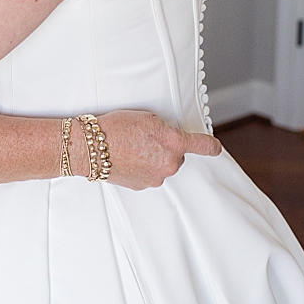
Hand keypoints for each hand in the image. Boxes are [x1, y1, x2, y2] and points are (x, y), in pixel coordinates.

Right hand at [90, 110, 220, 188]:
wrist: (89, 148)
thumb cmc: (115, 128)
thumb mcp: (146, 117)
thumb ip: (167, 129)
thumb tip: (172, 137)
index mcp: (174, 143)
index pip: (205, 146)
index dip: (211, 146)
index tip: (214, 147)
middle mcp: (169, 163)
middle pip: (177, 156)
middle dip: (166, 149)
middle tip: (145, 140)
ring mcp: (156, 177)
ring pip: (162, 166)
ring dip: (152, 159)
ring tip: (131, 149)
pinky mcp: (143, 185)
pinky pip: (148, 175)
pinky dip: (141, 168)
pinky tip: (127, 159)